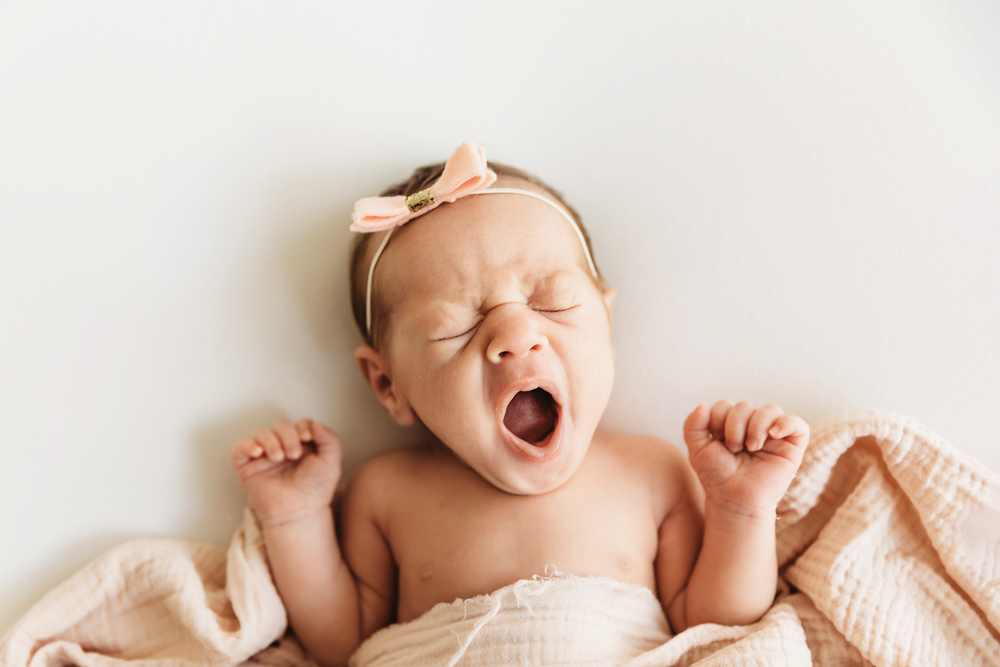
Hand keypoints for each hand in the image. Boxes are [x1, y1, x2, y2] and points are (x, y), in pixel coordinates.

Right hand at [230, 419, 342, 526]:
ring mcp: (264, 457)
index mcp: (302, 445)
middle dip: (288, 435)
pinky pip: (240, 448)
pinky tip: (258, 452)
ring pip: (261, 433)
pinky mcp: (247, 467)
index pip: (299, 424)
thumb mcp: (331, 462)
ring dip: (271, 440)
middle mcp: (282, 448)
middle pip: (280, 426)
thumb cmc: (315, 490)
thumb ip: (330, 439)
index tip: (308, 438)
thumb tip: (314, 424)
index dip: (303, 426)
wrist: (299, 511)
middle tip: (294, 454)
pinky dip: (247, 445)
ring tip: (279, 457)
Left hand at [683, 401, 807, 517]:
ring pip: (771, 409)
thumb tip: (703, 405)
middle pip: (746, 406)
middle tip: (733, 448)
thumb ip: (692, 426)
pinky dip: (786, 423)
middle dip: (735, 425)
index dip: (718, 419)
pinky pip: (798, 424)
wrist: (735, 501)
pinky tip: (772, 435)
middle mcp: (752, 427)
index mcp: (731, 425)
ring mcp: (773, 436)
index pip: (726, 405)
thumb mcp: (697, 450)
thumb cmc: (717, 477)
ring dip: (756, 425)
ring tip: (751, 447)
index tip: (717, 440)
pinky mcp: (792, 447)